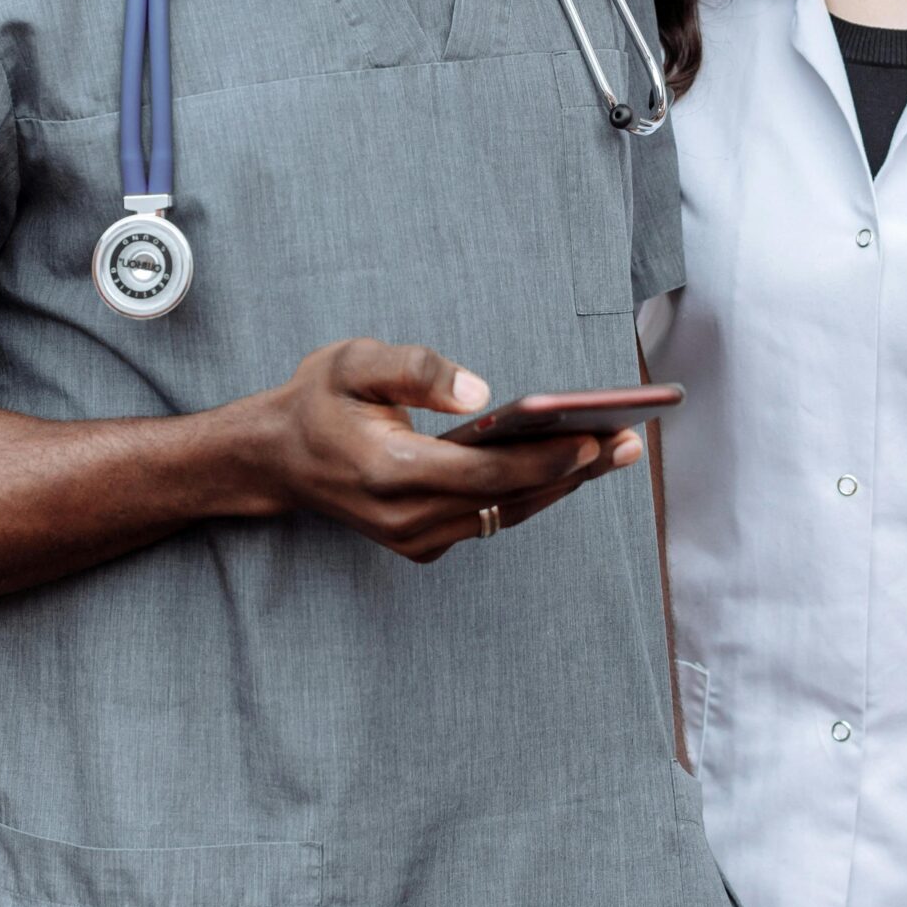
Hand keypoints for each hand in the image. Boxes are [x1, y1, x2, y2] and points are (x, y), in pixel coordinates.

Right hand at [259, 340, 641, 563]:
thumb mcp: (353, 362)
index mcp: (389, 473)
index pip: (485, 472)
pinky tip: (568, 466)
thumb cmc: (319, 400)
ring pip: (505, 515)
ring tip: (615, 450)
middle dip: (573, 471)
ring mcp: (414, 539)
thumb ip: (417, 370)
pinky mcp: (422, 544)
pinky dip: (530, 494)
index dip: (545, 459)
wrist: (276, 457)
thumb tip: (483, 392)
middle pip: (508, 499)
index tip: (594, 437)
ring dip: (561, 485)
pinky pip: (489, 520)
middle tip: (630, 441)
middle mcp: (405, 518)